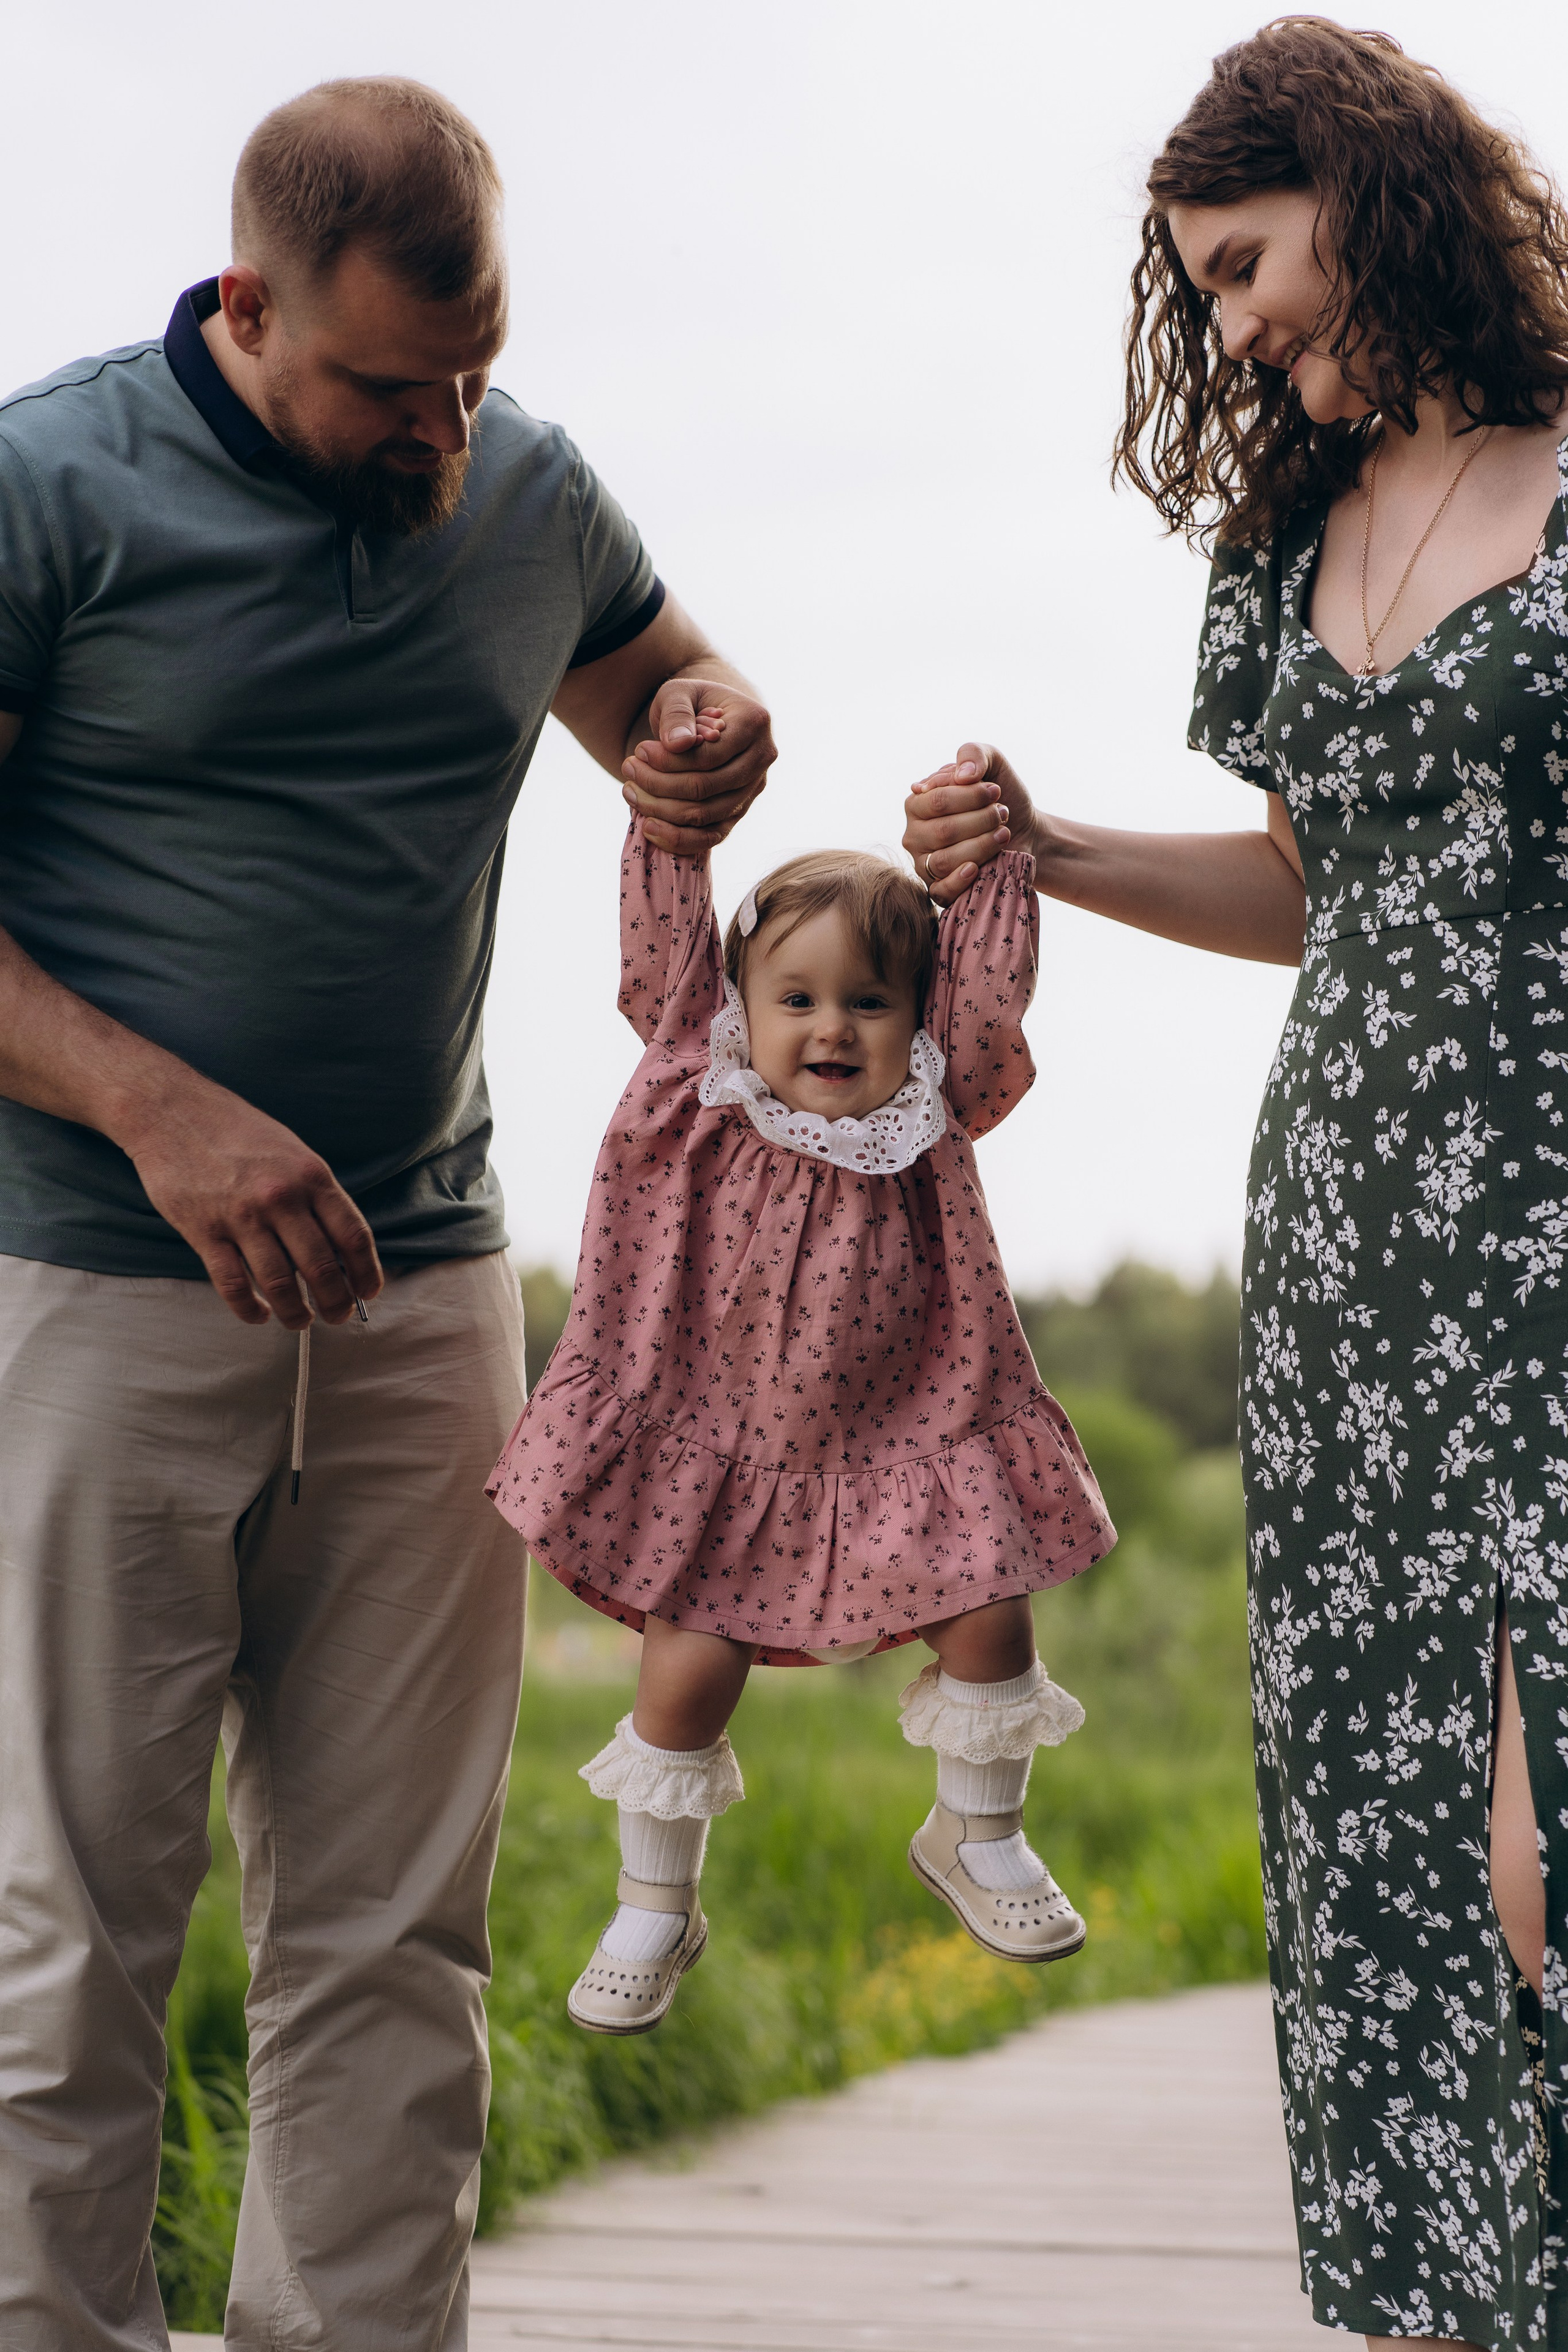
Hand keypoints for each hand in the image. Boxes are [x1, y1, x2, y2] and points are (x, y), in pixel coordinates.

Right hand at [122, 1071, 383, 1328]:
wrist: (172, 1111)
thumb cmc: (236, 1131)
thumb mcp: (292, 1152)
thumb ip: (316, 1195)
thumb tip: (340, 1247)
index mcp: (311, 1176)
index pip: (353, 1236)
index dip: (366, 1272)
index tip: (368, 1292)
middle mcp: (281, 1198)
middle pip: (321, 1267)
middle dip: (335, 1302)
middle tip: (338, 1316)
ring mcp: (242, 1217)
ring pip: (279, 1284)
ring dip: (295, 1313)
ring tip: (300, 1322)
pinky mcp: (204, 1232)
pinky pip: (233, 1285)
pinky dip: (248, 1309)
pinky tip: (258, 1315)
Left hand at [622, 676, 776, 853]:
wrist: (710, 719)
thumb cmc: (693, 703)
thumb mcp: (679, 693)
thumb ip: (677, 714)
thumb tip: (677, 744)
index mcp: (754, 722)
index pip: (708, 756)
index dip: (669, 760)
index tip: (638, 750)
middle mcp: (761, 759)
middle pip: (706, 788)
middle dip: (659, 784)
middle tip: (628, 770)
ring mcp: (752, 790)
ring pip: (705, 815)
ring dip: (661, 810)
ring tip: (630, 792)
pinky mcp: (739, 813)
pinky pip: (711, 837)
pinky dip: (678, 839)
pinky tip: (649, 828)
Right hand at [903, 741, 1037, 904]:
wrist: (1022, 830)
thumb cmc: (1001, 797)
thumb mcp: (992, 764)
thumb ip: (974, 754)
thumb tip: (962, 775)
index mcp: (917, 803)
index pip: (937, 800)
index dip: (970, 795)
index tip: (997, 791)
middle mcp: (914, 834)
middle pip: (943, 831)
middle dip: (981, 820)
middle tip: (1003, 813)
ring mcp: (924, 864)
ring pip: (944, 860)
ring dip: (981, 845)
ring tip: (1002, 833)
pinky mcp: (938, 889)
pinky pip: (940, 891)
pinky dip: (959, 880)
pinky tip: (976, 868)